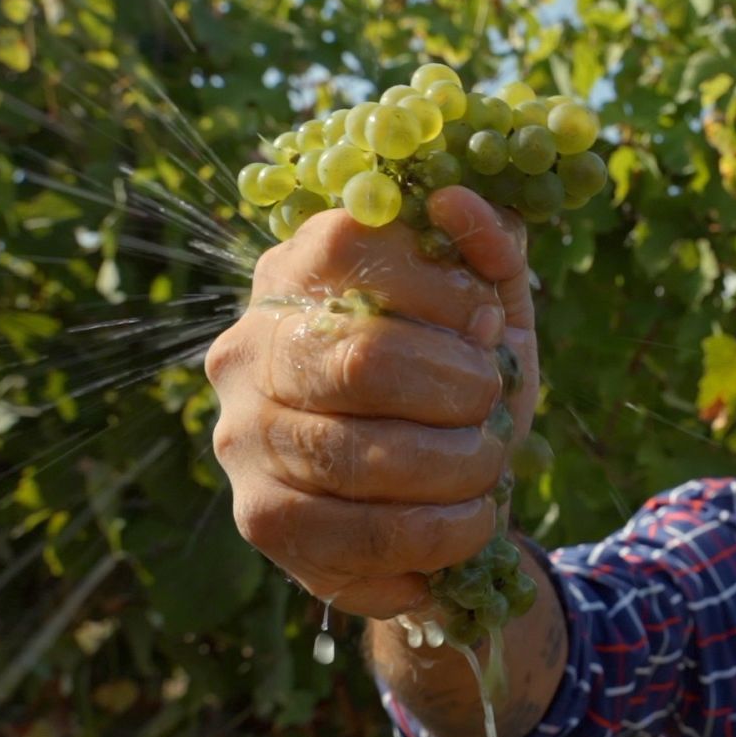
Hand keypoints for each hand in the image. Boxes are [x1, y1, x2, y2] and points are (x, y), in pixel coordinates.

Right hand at [205, 187, 538, 618]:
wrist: (439, 493)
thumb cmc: (458, 381)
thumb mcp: (491, 310)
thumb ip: (489, 252)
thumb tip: (459, 201)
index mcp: (296, 271)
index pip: (349, 248)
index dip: (441, 289)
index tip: (487, 321)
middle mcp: (248, 347)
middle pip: (361, 360)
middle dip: (458, 390)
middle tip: (490, 405)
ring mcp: (244, 436)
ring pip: (360, 456)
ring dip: (457, 467)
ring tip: (489, 465)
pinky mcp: (261, 519)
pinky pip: (360, 535)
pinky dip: (439, 533)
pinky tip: (469, 521)